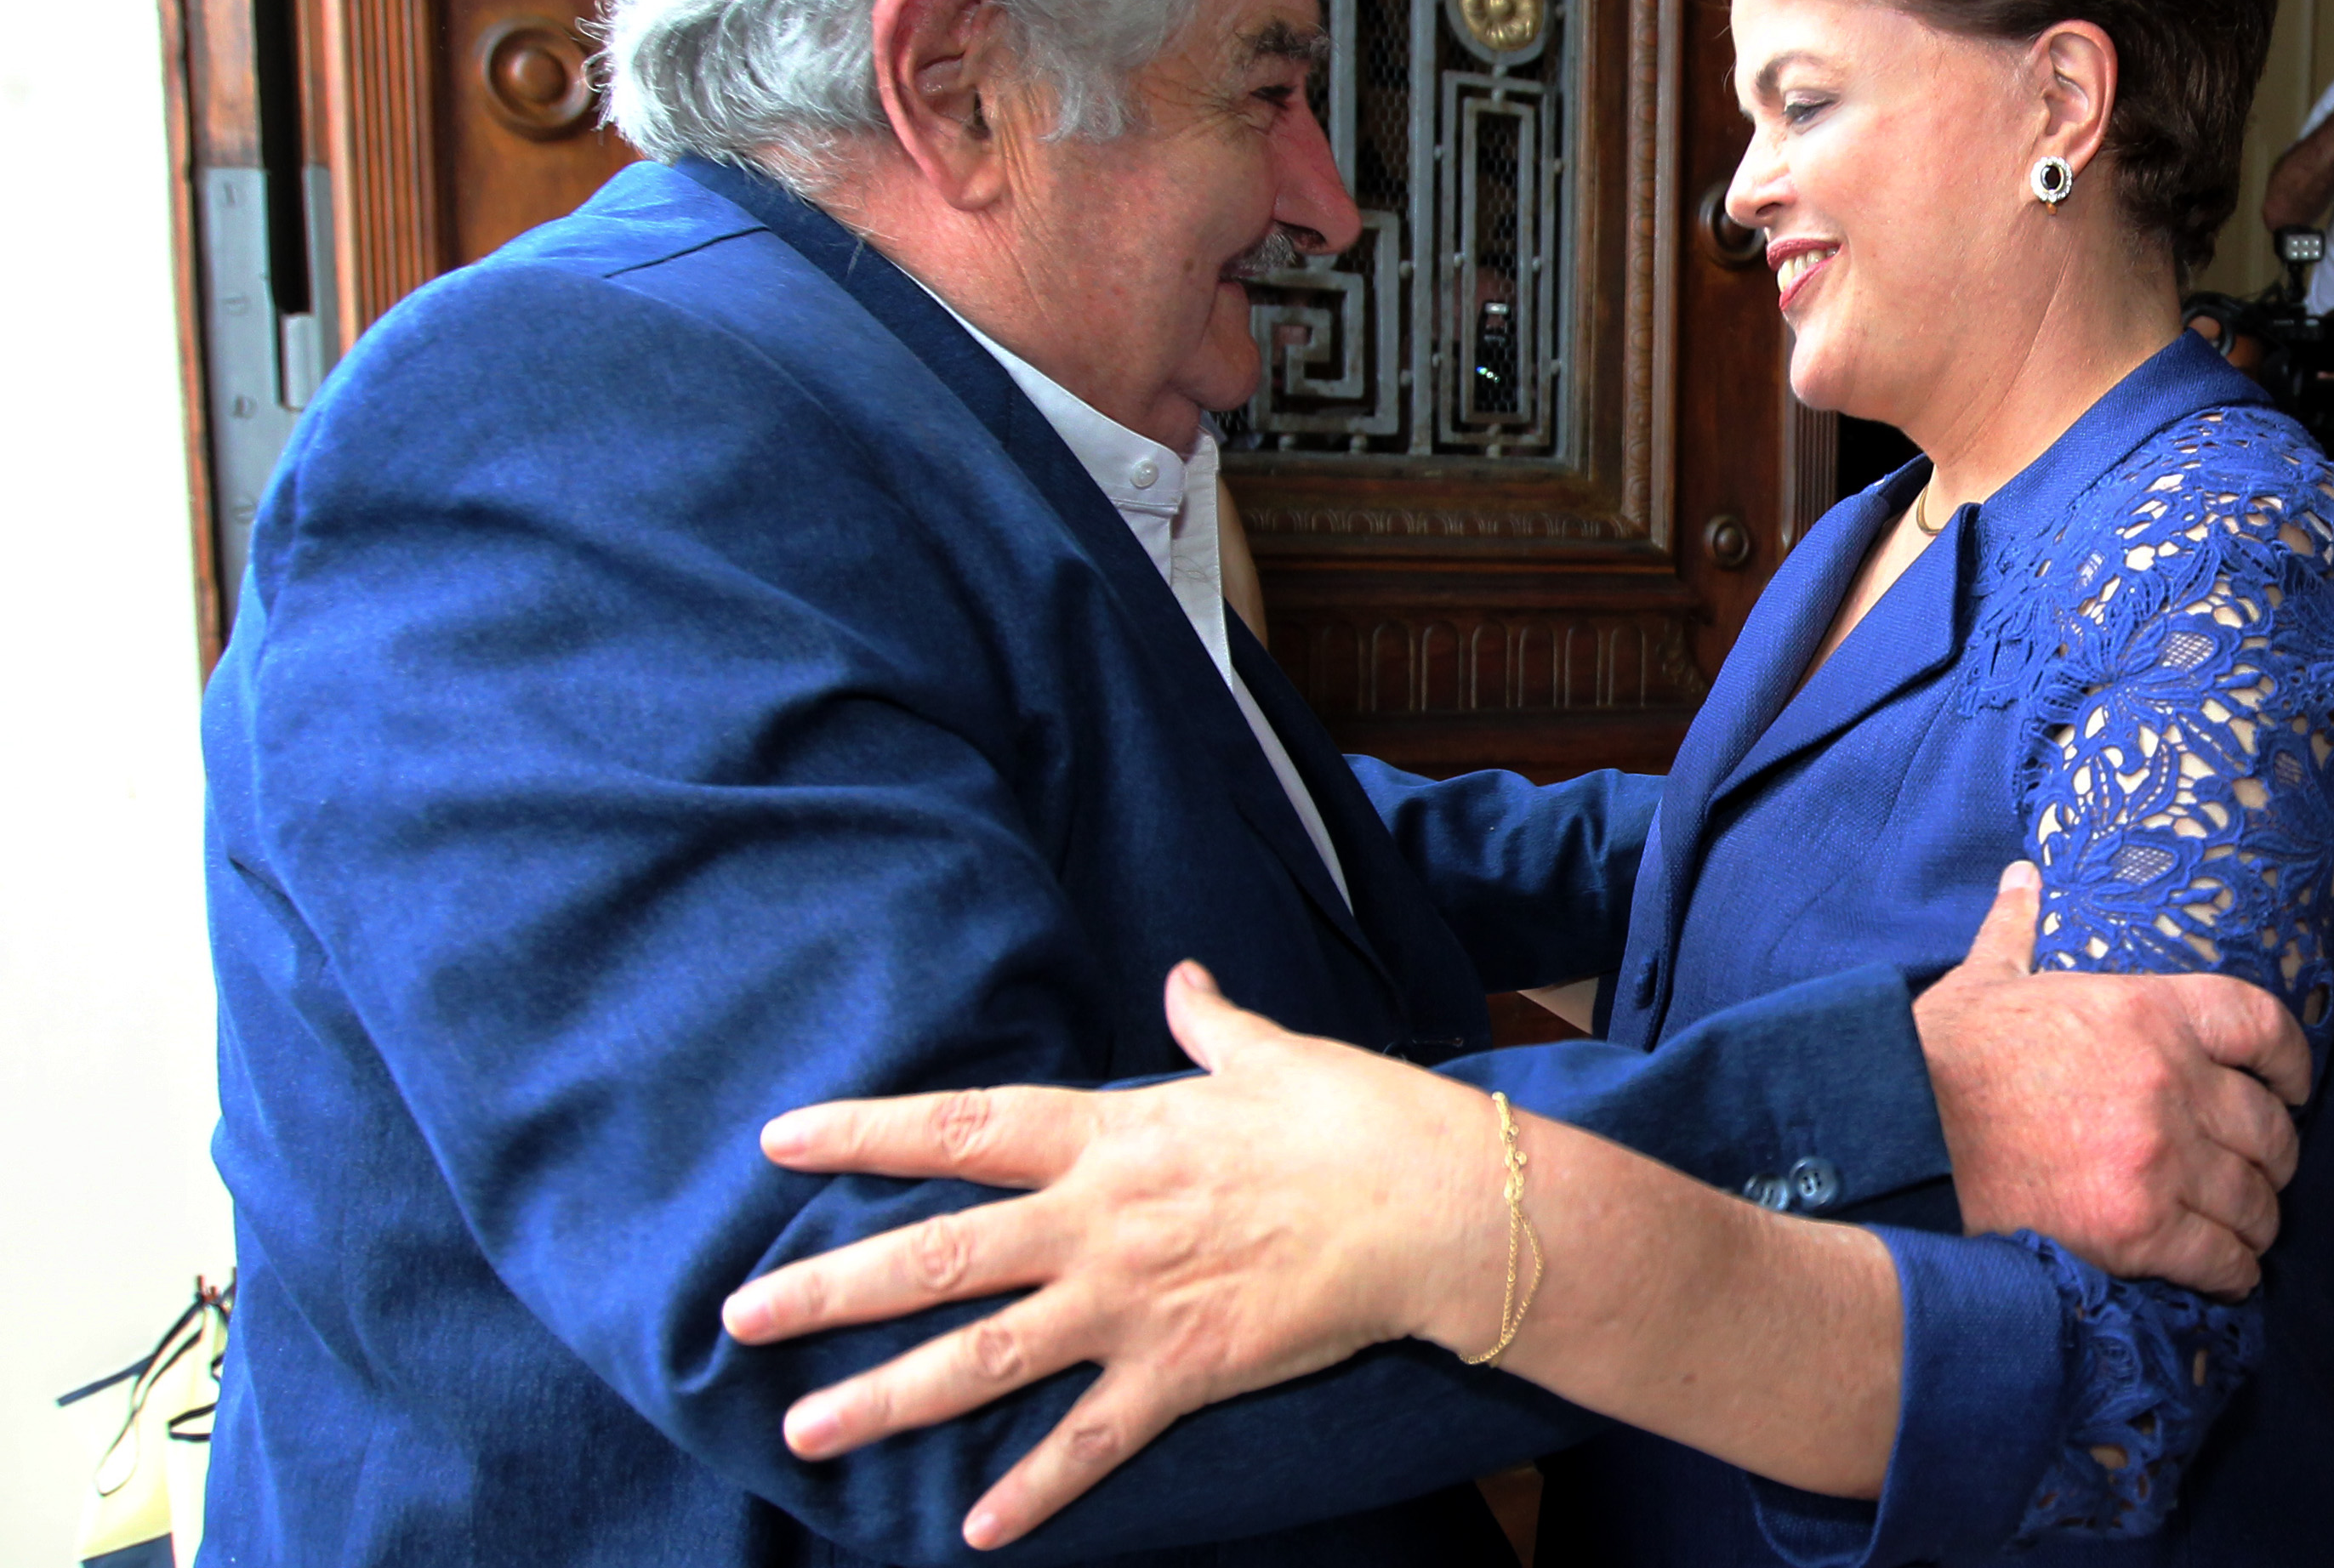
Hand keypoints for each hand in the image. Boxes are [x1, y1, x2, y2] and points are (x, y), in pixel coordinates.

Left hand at [722, 964, 1498, 1549]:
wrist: (1434, 1206)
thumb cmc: (1355, 1118)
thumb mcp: (1271, 1054)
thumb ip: (1210, 1023)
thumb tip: (1184, 979)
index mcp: (1111, 1133)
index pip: (962, 1126)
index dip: (866, 1131)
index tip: (780, 1139)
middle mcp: (1099, 1220)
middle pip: (939, 1255)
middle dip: (830, 1290)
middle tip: (739, 1319)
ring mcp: (1133, 1303)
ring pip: (985, 1357)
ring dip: (889, 1398)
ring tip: (805, 1431)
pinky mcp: (1182, 1374)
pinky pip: (1091, 1442)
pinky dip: (1032, 1489)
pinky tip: (972, 1531)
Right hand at [1910, 863, 2306, 1299]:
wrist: (1902, 1134)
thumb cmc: (1939, 1058)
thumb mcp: (1985, 980)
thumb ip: (2019, 930)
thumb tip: (2022, 878)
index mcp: (2145, 1009)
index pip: (2261, 1024)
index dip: (2291, 1060)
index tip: (2293, 1086)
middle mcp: (2169, 1080)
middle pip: (2270, 1125)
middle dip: (2272, 1155)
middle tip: (2258, 1171)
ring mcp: (2160, 1157)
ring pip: (2254, 1199)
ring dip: (2255, 1219)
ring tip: (2242, 1229)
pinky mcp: (2139, 1228)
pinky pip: (2222, 1257)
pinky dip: (2232, 1271)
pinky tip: (2223, 1273)